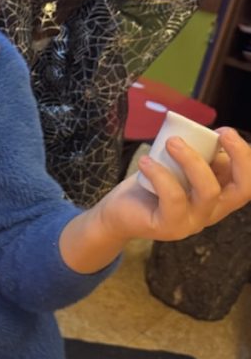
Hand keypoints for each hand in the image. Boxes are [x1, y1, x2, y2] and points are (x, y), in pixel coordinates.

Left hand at [100, 127, 250, 242]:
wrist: (119, 211)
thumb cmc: (152, 184)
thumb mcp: (179, 167)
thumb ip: (199, 157)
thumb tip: (212, 137)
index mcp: (219, 195)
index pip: (248, 181)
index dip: (245, 156)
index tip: (224, 131)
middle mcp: (212, 211)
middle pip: (243, 190)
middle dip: (240, 158)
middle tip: (221, 132)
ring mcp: (192, 222)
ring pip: (208, 191)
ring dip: (192, 160)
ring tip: (171, 142)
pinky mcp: (169, 227)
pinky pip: (173, 198)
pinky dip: (161, 174)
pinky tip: (146, 162)